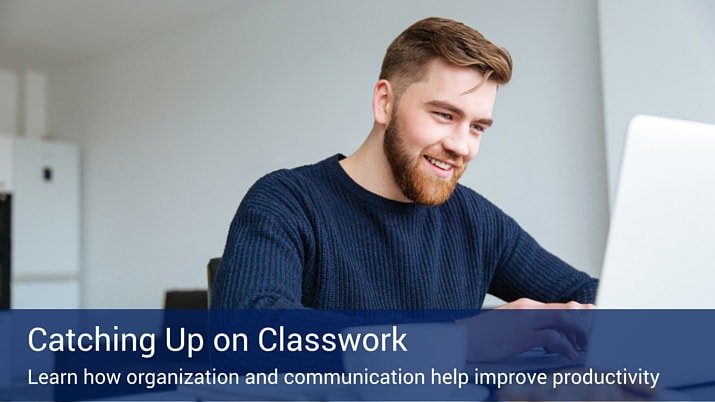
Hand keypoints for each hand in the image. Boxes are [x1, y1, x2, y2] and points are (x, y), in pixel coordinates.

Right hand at [456, 298, 594, 361]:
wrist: (462, 339)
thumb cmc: (482, 336)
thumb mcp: (509, 325)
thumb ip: (530, 326)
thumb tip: (551, 336)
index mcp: (525, 305)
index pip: (561, 306)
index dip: (580, 316)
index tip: (592, 326)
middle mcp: (528, 308)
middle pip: (567, 310)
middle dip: (585, 324)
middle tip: (593, 338)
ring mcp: (525, 320)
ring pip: (565, 319)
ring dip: (580, 333)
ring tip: (585, 346)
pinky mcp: (522, 335)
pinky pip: (553, 338)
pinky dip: (566, 347)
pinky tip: (570, 355)